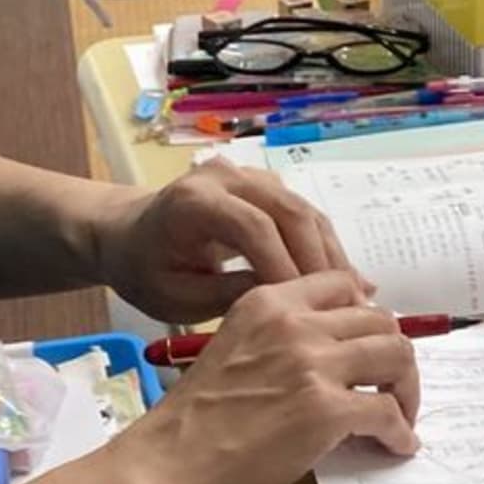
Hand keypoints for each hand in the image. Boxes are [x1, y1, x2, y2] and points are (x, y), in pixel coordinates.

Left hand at [92, 159, 365, 323]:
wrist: (129, 234)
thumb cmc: (146, 270)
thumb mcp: (176, 297)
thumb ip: (229, 295)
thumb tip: (287, 300)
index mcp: (194, 199)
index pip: (254, 226)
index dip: (283, 265)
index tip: (306, 307)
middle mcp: (228, 176)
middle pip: (289, 212)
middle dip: (319, 260)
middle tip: (345, 304)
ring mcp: (251, 177)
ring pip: (305, 211)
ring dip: (330, 254)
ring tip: (354, 296)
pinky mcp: (268, 186)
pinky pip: (304, 214)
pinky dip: (324, 247)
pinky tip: (343, 279)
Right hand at [106, 271, 420, 483]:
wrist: (163, 467)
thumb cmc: (191, 423)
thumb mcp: (234, 348)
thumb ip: (281, 339)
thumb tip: (333, 358)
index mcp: (269, 302)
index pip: (342, 285)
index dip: (367, 315)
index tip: (372, 343)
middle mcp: (295, 323)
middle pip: (379, 320)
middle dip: (395, 354)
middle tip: (393, 386)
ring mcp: (312, 363)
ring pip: (396, 355)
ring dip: (407, 388)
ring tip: (401, 415)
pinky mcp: (325, 409)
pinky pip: (387, 412)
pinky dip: (400, 431)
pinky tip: (397, 446)